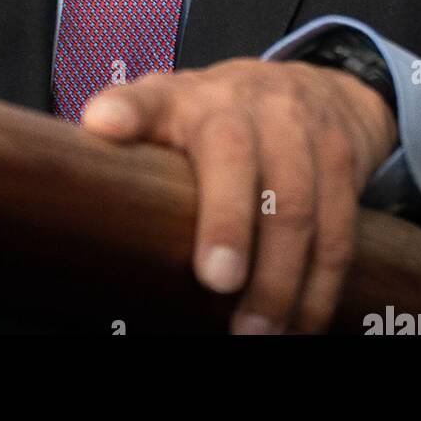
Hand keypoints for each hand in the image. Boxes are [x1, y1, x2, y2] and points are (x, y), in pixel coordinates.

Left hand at [82, 58, 397, 333]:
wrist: (316, 90)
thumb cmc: (222, 118)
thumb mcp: (170, 115)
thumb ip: (131, 141)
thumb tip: (79, 177)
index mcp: (183, 98)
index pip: (146, 98)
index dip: (125, 112)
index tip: (102, 126)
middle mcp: (240, 102)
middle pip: (234, 157)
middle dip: (228, 221)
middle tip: (215, 281)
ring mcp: (295, 124)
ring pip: (295, 203)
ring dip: (279, 278)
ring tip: (257, 331)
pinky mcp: (341, 155)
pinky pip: (339, 227)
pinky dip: (321, 285)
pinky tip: (303, 322)